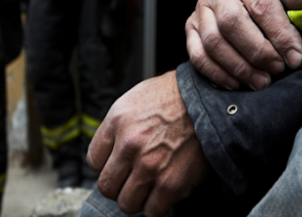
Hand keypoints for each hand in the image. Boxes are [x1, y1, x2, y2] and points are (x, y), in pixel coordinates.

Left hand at [88, 71, 208, 216]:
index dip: (105, 166)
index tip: (116, 166)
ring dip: (135, 199)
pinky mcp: (172, 183)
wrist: (208, 100)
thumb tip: (109, 152)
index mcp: (117, 122)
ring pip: (127, 204)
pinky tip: (161, 194)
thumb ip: (117, 127)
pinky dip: (156, 207)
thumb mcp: (134, 99)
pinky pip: (153, 211)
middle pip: (106, 186)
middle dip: (117, 187)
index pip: (93, 161)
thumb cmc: (174, 97)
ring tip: (146, 189)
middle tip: (128, 181)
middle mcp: (130, 145)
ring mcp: (150, 166)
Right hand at [186, 0, 301, 90]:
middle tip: (277, 70)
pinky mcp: (189, 28)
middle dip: (257, 52)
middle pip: (232, 23)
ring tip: (261, 81)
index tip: (296, 58)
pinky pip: (197, 55)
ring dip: (238, 67)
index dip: (280, 34)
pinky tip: (237, 83)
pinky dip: (217, 73)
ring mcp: (199, 9)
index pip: (261, 5)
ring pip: (213, 42)